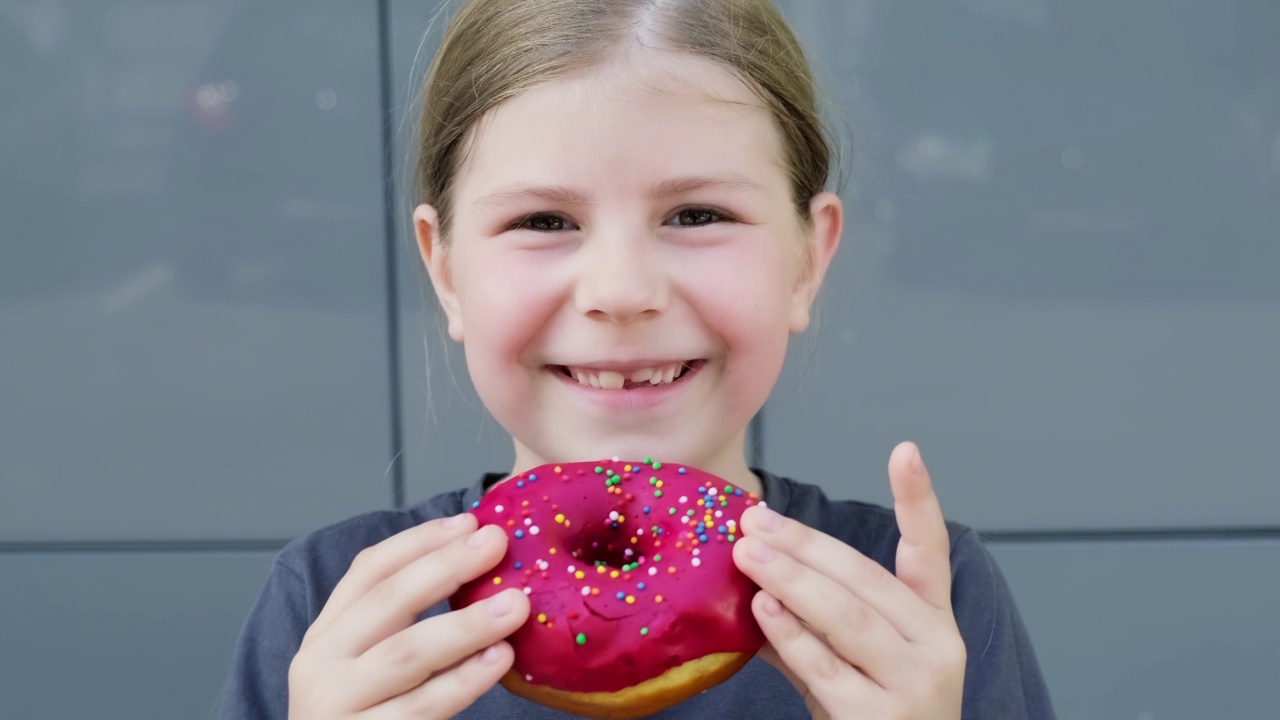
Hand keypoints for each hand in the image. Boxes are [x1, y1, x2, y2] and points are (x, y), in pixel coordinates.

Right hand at [288, 514, 529, 718]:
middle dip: (445, 567)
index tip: (469, 522)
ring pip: (407, 654)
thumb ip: (401, 621)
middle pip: (387, 602)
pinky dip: (464, 681)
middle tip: (496, 543)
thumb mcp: (362, 663)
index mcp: (326, 635)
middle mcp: (322, 667)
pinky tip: (498, 660)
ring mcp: (340, 708)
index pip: (367, 571)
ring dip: (466, 624)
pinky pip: (422, 707)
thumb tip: (474, 559)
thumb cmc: (362, 717)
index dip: (418, 541)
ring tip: (515, 605)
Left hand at [733, 442, 965, 719]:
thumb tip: (752, 574)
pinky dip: (791, 634)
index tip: (905, 450)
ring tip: (748, 552)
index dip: (918, 500)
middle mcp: (935, 648)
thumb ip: (813, 622)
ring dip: (792, 579)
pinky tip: (762, 608)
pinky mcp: (883, 717)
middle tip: (755, 519)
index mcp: (931, 623)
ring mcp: (915, 684)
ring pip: (849, 617)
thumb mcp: (849, 663)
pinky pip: (827, 667)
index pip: (930, 552)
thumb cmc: (869, 716)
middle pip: (867, 580)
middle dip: (806, 545)